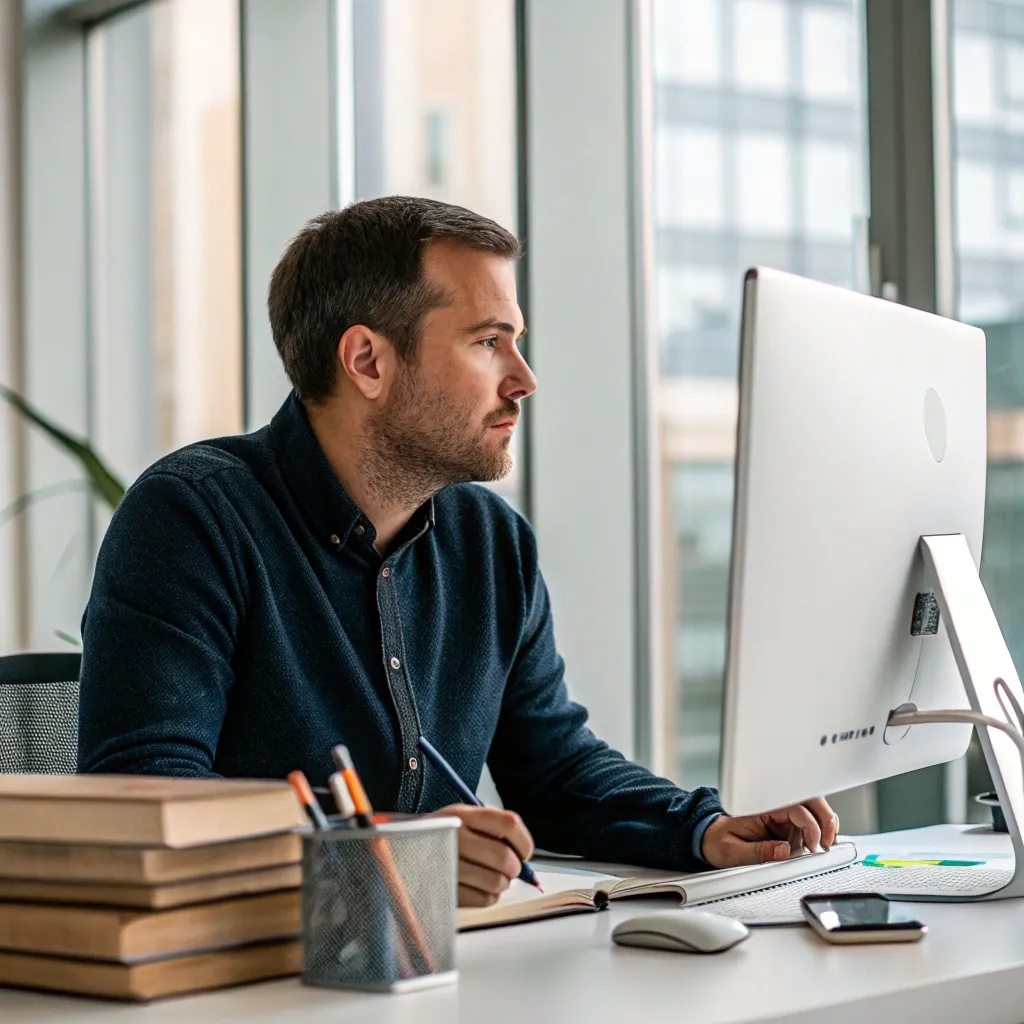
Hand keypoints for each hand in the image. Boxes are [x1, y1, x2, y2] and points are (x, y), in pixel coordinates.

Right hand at [433, 804, 534, 907]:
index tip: (525, 852)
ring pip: (497, 882)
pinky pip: (484, 900)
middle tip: (509, 868)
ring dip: (501, 883)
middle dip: (514, 867)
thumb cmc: (441, 836)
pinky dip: (488, 896)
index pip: (508, 824)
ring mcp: (447, 865)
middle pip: (504, 858)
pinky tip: (477, 886)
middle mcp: (454, 837)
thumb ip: (492, 827)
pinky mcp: (444, 890)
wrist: (401, 854)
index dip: (524, 841)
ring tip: (490, 877)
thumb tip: (523, 853)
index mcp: (462, 815)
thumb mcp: (462, 818)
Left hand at [701, 798, 838, 868]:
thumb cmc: (718, 841)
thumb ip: (758, 851)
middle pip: (810, 802)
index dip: (810, 825)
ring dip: (825, 825)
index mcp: (761, 807)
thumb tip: (784, 851)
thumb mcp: (732, 850)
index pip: (795, 808)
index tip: (814, 845)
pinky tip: (823, 843)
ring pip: (813, 813)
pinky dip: (820, 832)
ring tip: (829, 844)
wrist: (709, 839)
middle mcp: (775, 808)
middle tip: (830, 842)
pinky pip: (808, 826)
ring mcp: (782, 818)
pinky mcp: (786, 828)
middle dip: (826, 819)